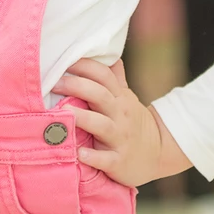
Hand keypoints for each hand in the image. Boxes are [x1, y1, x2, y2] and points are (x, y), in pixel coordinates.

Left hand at [50, 58, 190, 186]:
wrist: (158, 153)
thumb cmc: (133, 121)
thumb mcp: (126, 97)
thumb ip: (114, 77)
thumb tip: (106, 52)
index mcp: (120, 98)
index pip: (104, 75)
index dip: (85, 66)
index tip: (64, 60)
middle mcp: (121, 115)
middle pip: (100, 95)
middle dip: (77, 86)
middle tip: (54, 83)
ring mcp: (120, 138)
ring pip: (101, 125)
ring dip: (82, 118)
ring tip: (64, 112)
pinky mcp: (119, 162)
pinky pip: (105, 159)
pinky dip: (93, 156)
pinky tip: (79, 153)